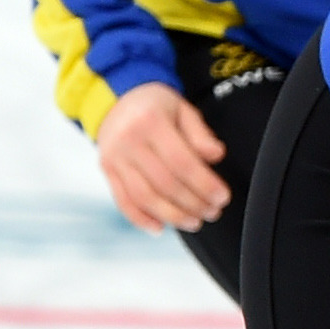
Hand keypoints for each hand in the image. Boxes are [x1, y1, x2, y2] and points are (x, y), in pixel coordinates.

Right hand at [94, 78, 229, 232]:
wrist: (115, 100)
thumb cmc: (155, 106)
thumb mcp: (182, 109)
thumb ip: (200, 133)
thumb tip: (215, 155)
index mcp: (150, 122)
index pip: (182, 161)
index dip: (204, 184)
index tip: (222, 197)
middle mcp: (128, 141)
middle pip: (165, 183)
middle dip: (193, 204)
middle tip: (213, 212)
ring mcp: (114, 157)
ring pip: (144, 197)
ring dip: (172, 216)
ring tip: (194, 222)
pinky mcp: (107, 170)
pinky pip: (123, 201)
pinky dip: (141, 219)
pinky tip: (160, 228)